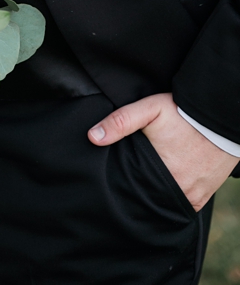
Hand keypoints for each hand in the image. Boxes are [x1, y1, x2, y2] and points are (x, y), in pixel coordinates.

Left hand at [89, 91, 234, 209]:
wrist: (221, 119)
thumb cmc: (183, 114)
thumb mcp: (149, 109)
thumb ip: (121, 121)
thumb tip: (92, 137)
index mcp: (162, 172)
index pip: (131, 186)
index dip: (119, 181)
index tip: (110, 177)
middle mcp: (179, 190)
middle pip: (146, 196)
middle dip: (134, 188)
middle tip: (125, 177)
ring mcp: (192, 196)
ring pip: (163, 202)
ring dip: (152, 194)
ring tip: (141, 181)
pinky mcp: (202, 197)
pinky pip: (181, 204)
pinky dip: (169, 197)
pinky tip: (158, 186)